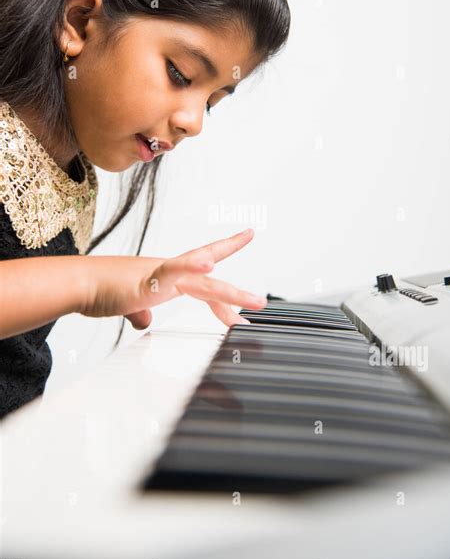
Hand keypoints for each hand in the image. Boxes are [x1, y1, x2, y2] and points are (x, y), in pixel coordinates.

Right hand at [78, 228, 266, 329]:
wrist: (79, 284)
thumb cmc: (100, 291)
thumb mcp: (127, 305)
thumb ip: (140, 312)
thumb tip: (144, 321)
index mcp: (168, 276)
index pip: (204, 268)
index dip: (226, 256)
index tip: (247, 237)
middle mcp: (170, 272)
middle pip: (212, 280)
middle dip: (238, 293)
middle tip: (261, 302)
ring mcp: (162, 274)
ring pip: (204, 282)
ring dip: (231, 293)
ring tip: (255, 301)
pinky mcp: (148, 280)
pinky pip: (174, 271)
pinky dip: (192, 267)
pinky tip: (209, 266)